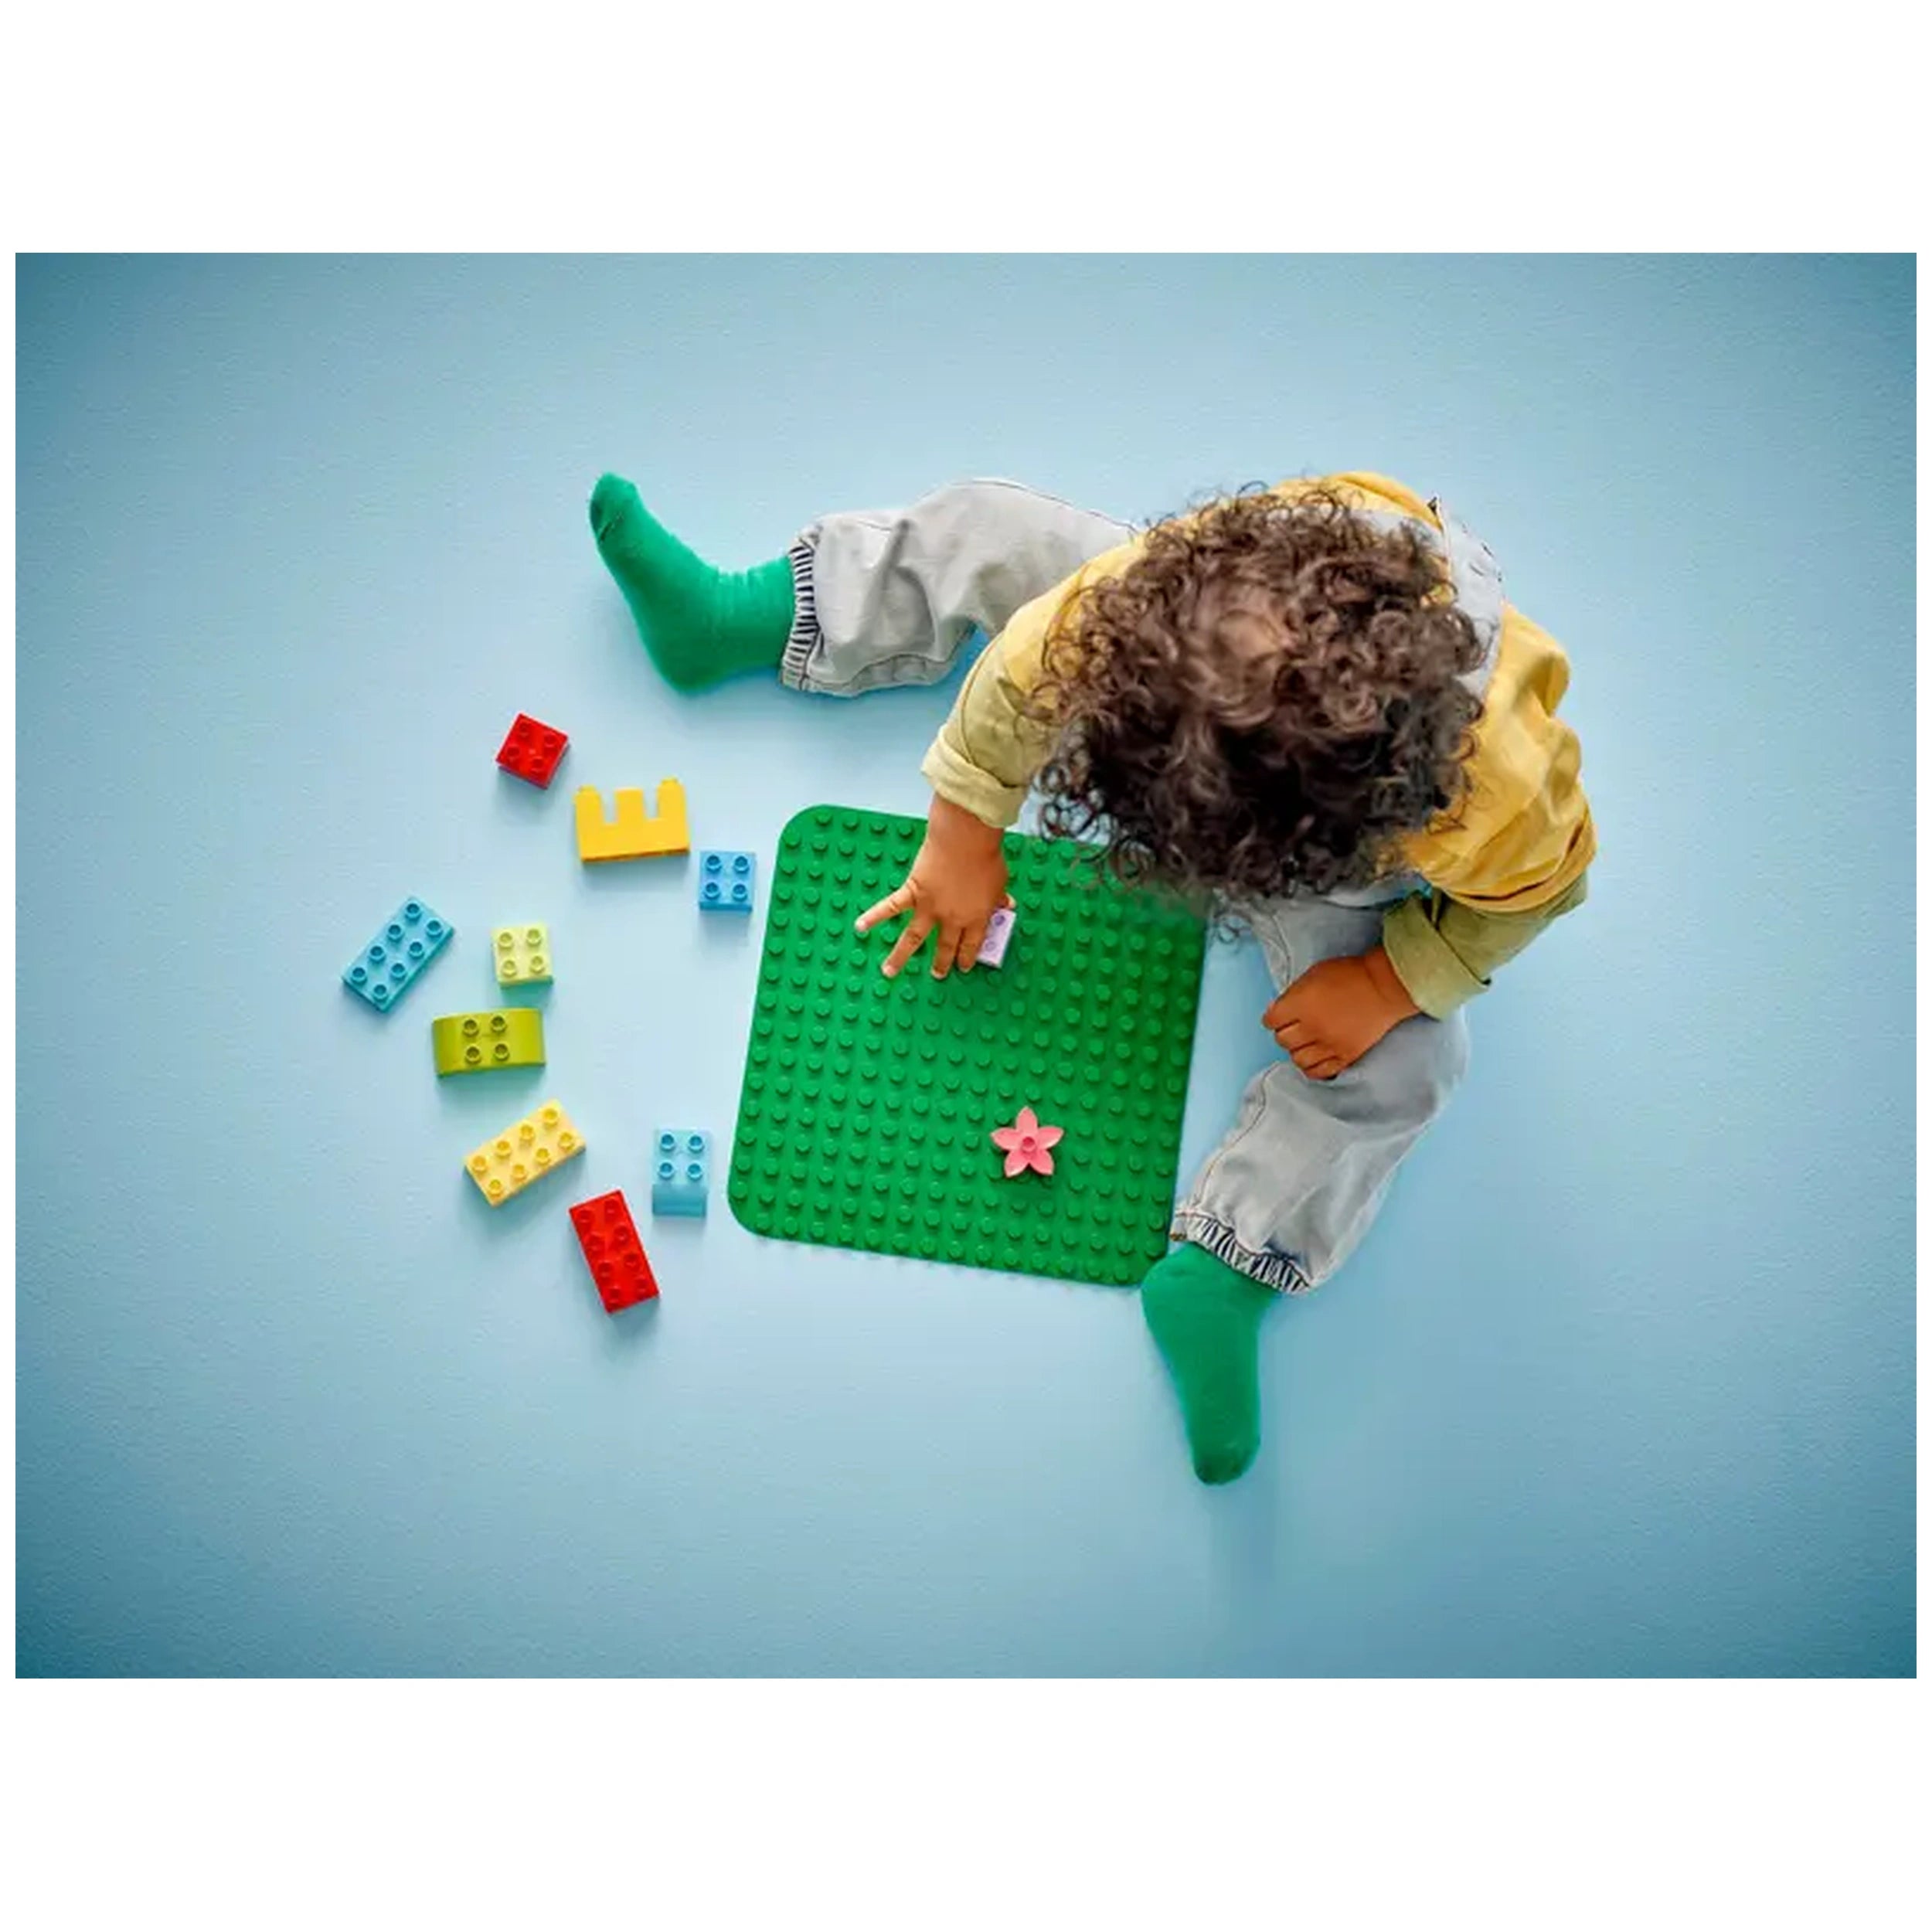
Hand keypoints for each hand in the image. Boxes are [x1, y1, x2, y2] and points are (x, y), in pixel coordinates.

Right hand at [855, 793, 1011, 978]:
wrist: (965, 840)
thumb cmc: (985, 857)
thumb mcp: (1000, 882)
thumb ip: (999, 898)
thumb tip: (1006, 905)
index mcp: (976, 917)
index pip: (971, 944)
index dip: (967, 957)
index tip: (963, 967)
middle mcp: (951, 918)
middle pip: (945, 946)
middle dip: (941, 963)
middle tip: (937, 974)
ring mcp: (929, 908)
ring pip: (913, 938)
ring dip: (900, 957)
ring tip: (889, 972)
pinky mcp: (913, 892)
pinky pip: (890, 907)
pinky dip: (874, 917)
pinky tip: (860, 927)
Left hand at [1262, 945, 1420, 1079]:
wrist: (1384, 987)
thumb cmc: (1351, 974)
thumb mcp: (1314, 973)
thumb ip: (1295, 994)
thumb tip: (1281, 1009)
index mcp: (1300, 1003)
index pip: (1271, 1020)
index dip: (1273, 1017)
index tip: (1279, 1015)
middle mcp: (1311, 1027)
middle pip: (1282, 1040)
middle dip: (1285, 1032)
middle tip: (1294, 1026)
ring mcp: (1329, 1044)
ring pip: (1298, 1059)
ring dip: (1298, 1050)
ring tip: (1306, 1042)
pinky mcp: (1345, 1056)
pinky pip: (1319, 1072)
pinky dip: (1312, 1067)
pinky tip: (1315, 1058)